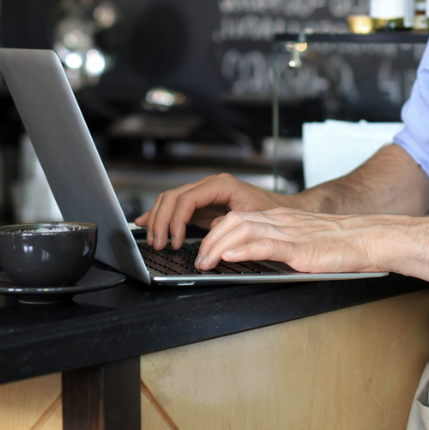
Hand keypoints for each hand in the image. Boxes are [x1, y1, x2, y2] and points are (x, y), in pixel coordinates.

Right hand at [134, 173, 291, 249]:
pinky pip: (175, 205)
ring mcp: (204, 192)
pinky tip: (146, 223)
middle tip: (159, 244)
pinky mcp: (201, 203)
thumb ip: (228, 228)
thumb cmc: (271, 214)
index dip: (176, 220)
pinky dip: (160, 215)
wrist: (283, 209)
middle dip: (162, 221)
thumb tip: (208, 243)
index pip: (187, 198)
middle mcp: (209, 185)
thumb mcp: (252, 221)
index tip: (176, 241)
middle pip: (173, 197)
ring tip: (156, 241)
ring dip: (158, 220)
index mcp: (221, 185)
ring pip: (170, 199)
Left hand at [194, 207, 398, 272]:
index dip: (216, 231)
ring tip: (206, 262)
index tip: (204, 248)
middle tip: (198, 260)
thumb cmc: (343, 244)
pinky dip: (244, 249)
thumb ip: (282, 244)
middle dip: (210, 240)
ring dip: (219, 246)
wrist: (370, 239)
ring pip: (244, 230)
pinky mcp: (301, 248)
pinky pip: (267, 245)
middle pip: (234, 221)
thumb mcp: (305, 240)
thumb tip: (258, 255)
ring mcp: (290, 233)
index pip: (239, 218)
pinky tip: (231, 256)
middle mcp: (282, 221)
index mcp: (282, 219)